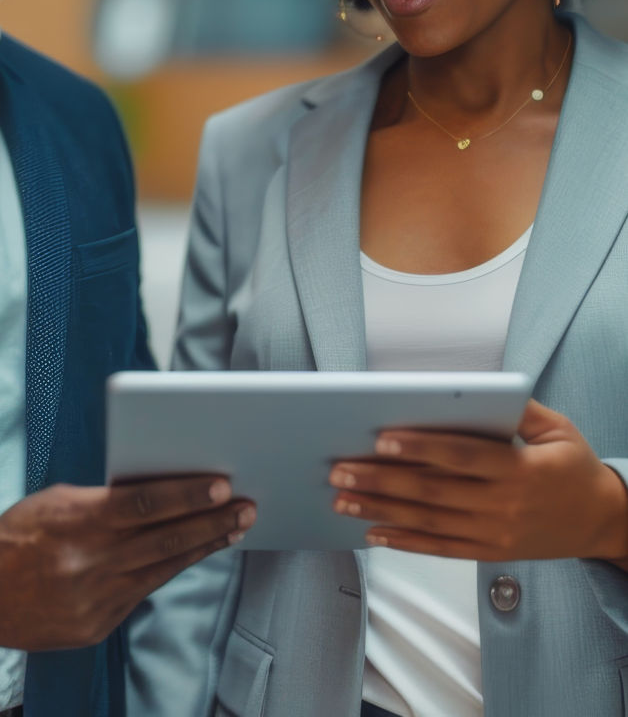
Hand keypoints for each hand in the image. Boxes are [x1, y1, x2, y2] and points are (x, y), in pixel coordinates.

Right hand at [0, 476, 254, 650]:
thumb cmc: (18, 533)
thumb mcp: (58, 501)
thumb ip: (106, 500)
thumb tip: (160, 492)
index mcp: (78, 520)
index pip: (146, 503)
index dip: (189, 494)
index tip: (222, 484)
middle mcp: (89, 562)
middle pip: (165, 539)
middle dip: (212, 522)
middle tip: (246, 506)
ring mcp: (93, 599)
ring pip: (162, 569)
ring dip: (201, 548)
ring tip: (232, 530)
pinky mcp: (94, 627)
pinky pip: (141, 593)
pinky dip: (168, 571)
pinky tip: (191, 555)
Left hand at [328, 399, 627, 562]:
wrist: (602, 521)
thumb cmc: (573, 465)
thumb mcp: (557, 428)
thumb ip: (517, 408)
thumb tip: (471, 389)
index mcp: (521, 468)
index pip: (461, 456)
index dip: (420, 447)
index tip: (380, 438)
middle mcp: (504, 504)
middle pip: (434, 491)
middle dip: (381, 479)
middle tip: (339, 469)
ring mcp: (495, 532)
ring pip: (429, 522)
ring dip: (381, 510)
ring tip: (341, 499)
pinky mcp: (490, 550)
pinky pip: (441, 548)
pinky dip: (404, 542)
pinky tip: (373, 532)